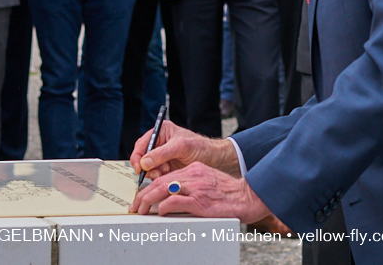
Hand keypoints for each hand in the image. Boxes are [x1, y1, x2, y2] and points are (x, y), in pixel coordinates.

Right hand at [131, 120, 242, 179]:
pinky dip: (159, 177)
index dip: (138, 157)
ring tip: (167, 171)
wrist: (214, 160)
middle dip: (147, 167)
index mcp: (161, 132)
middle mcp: (159, 143)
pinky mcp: (166, 167)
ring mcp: (162, 156)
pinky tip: (169, 174)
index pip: (141, 144)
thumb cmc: (201, 147)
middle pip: (142, 158)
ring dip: (154, 173)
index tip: (141, 168)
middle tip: (157, 173)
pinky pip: (155, 174)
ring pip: (147, 168)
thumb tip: (144, 162)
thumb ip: (162, 153)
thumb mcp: (181, 147)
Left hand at [131, 162, 271, 222]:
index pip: (166, 176)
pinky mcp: (199, 201)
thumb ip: (192, 185)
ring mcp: (196, 188)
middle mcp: (193, 175)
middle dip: (143, 195)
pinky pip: (175, 202)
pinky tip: (160, 212)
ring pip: (163, 190)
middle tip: (136, 206)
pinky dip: (164, 207)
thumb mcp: (208, 182)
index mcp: (194, 169)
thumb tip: (174, 197)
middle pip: (160, 182)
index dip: (150, 187)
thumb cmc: (230, 193)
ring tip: (141, 210)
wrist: (247, 197)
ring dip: (148, 201)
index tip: (143, 197)